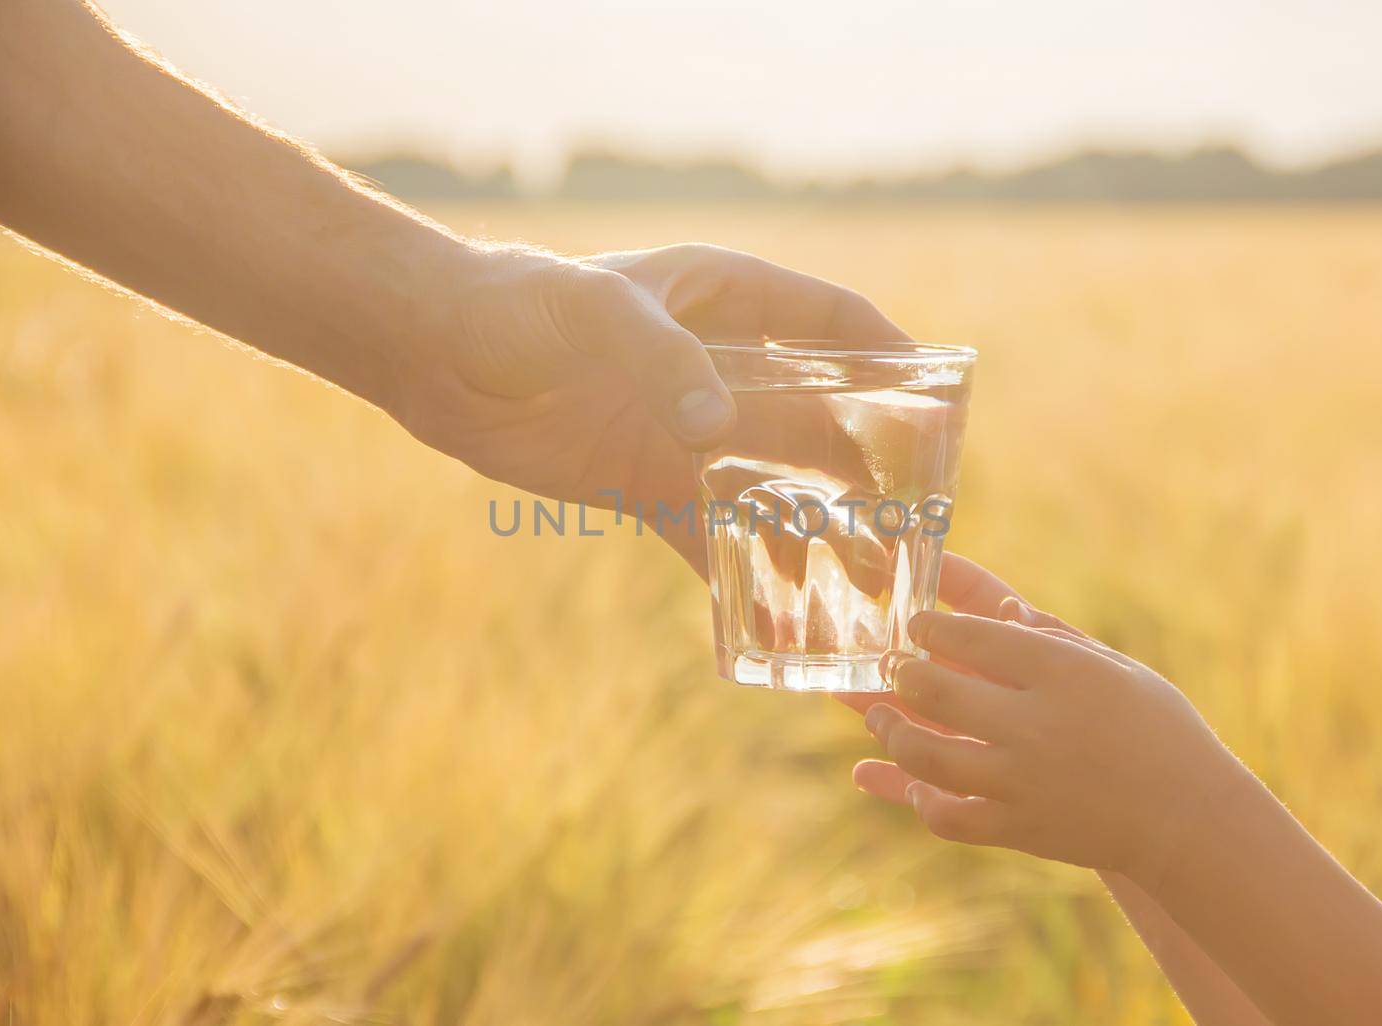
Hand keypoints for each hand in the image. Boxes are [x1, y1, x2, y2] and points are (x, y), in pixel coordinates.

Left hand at [387, 242, 908, 570]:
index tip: (944, 403)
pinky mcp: (646, 482)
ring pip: (774, 484)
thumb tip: (718, 429)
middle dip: (870, 466)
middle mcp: (720, 368)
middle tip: (920, 521)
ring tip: (868, 583)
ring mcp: (687, 429)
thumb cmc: (519, 306)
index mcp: (724, 300)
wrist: (437, 356)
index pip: (832, 321)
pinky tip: (774, 616)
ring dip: (817, 528)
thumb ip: (665, 363)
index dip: (891, 357)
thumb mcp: (598, 316)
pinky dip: (739, 572)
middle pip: (819, 417)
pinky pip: (708, 533)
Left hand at [850, 555, 1247, 882]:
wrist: (1192, 820)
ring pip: (926, 754)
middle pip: (936, 689)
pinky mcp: (1019, 829)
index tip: (915, 624)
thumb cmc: (1158, 730)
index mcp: (1064, 673)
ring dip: (891, 731)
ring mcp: (1023, 781)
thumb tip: (1001, 608)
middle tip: (890, 667)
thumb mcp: (1117, 669)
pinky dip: (921, 797)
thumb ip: (1055, 638)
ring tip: (878, 716)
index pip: (974, 636)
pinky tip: (915, 779)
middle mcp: (1037, 724)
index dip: (931, 626)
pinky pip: (948, 815)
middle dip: (900, 674)